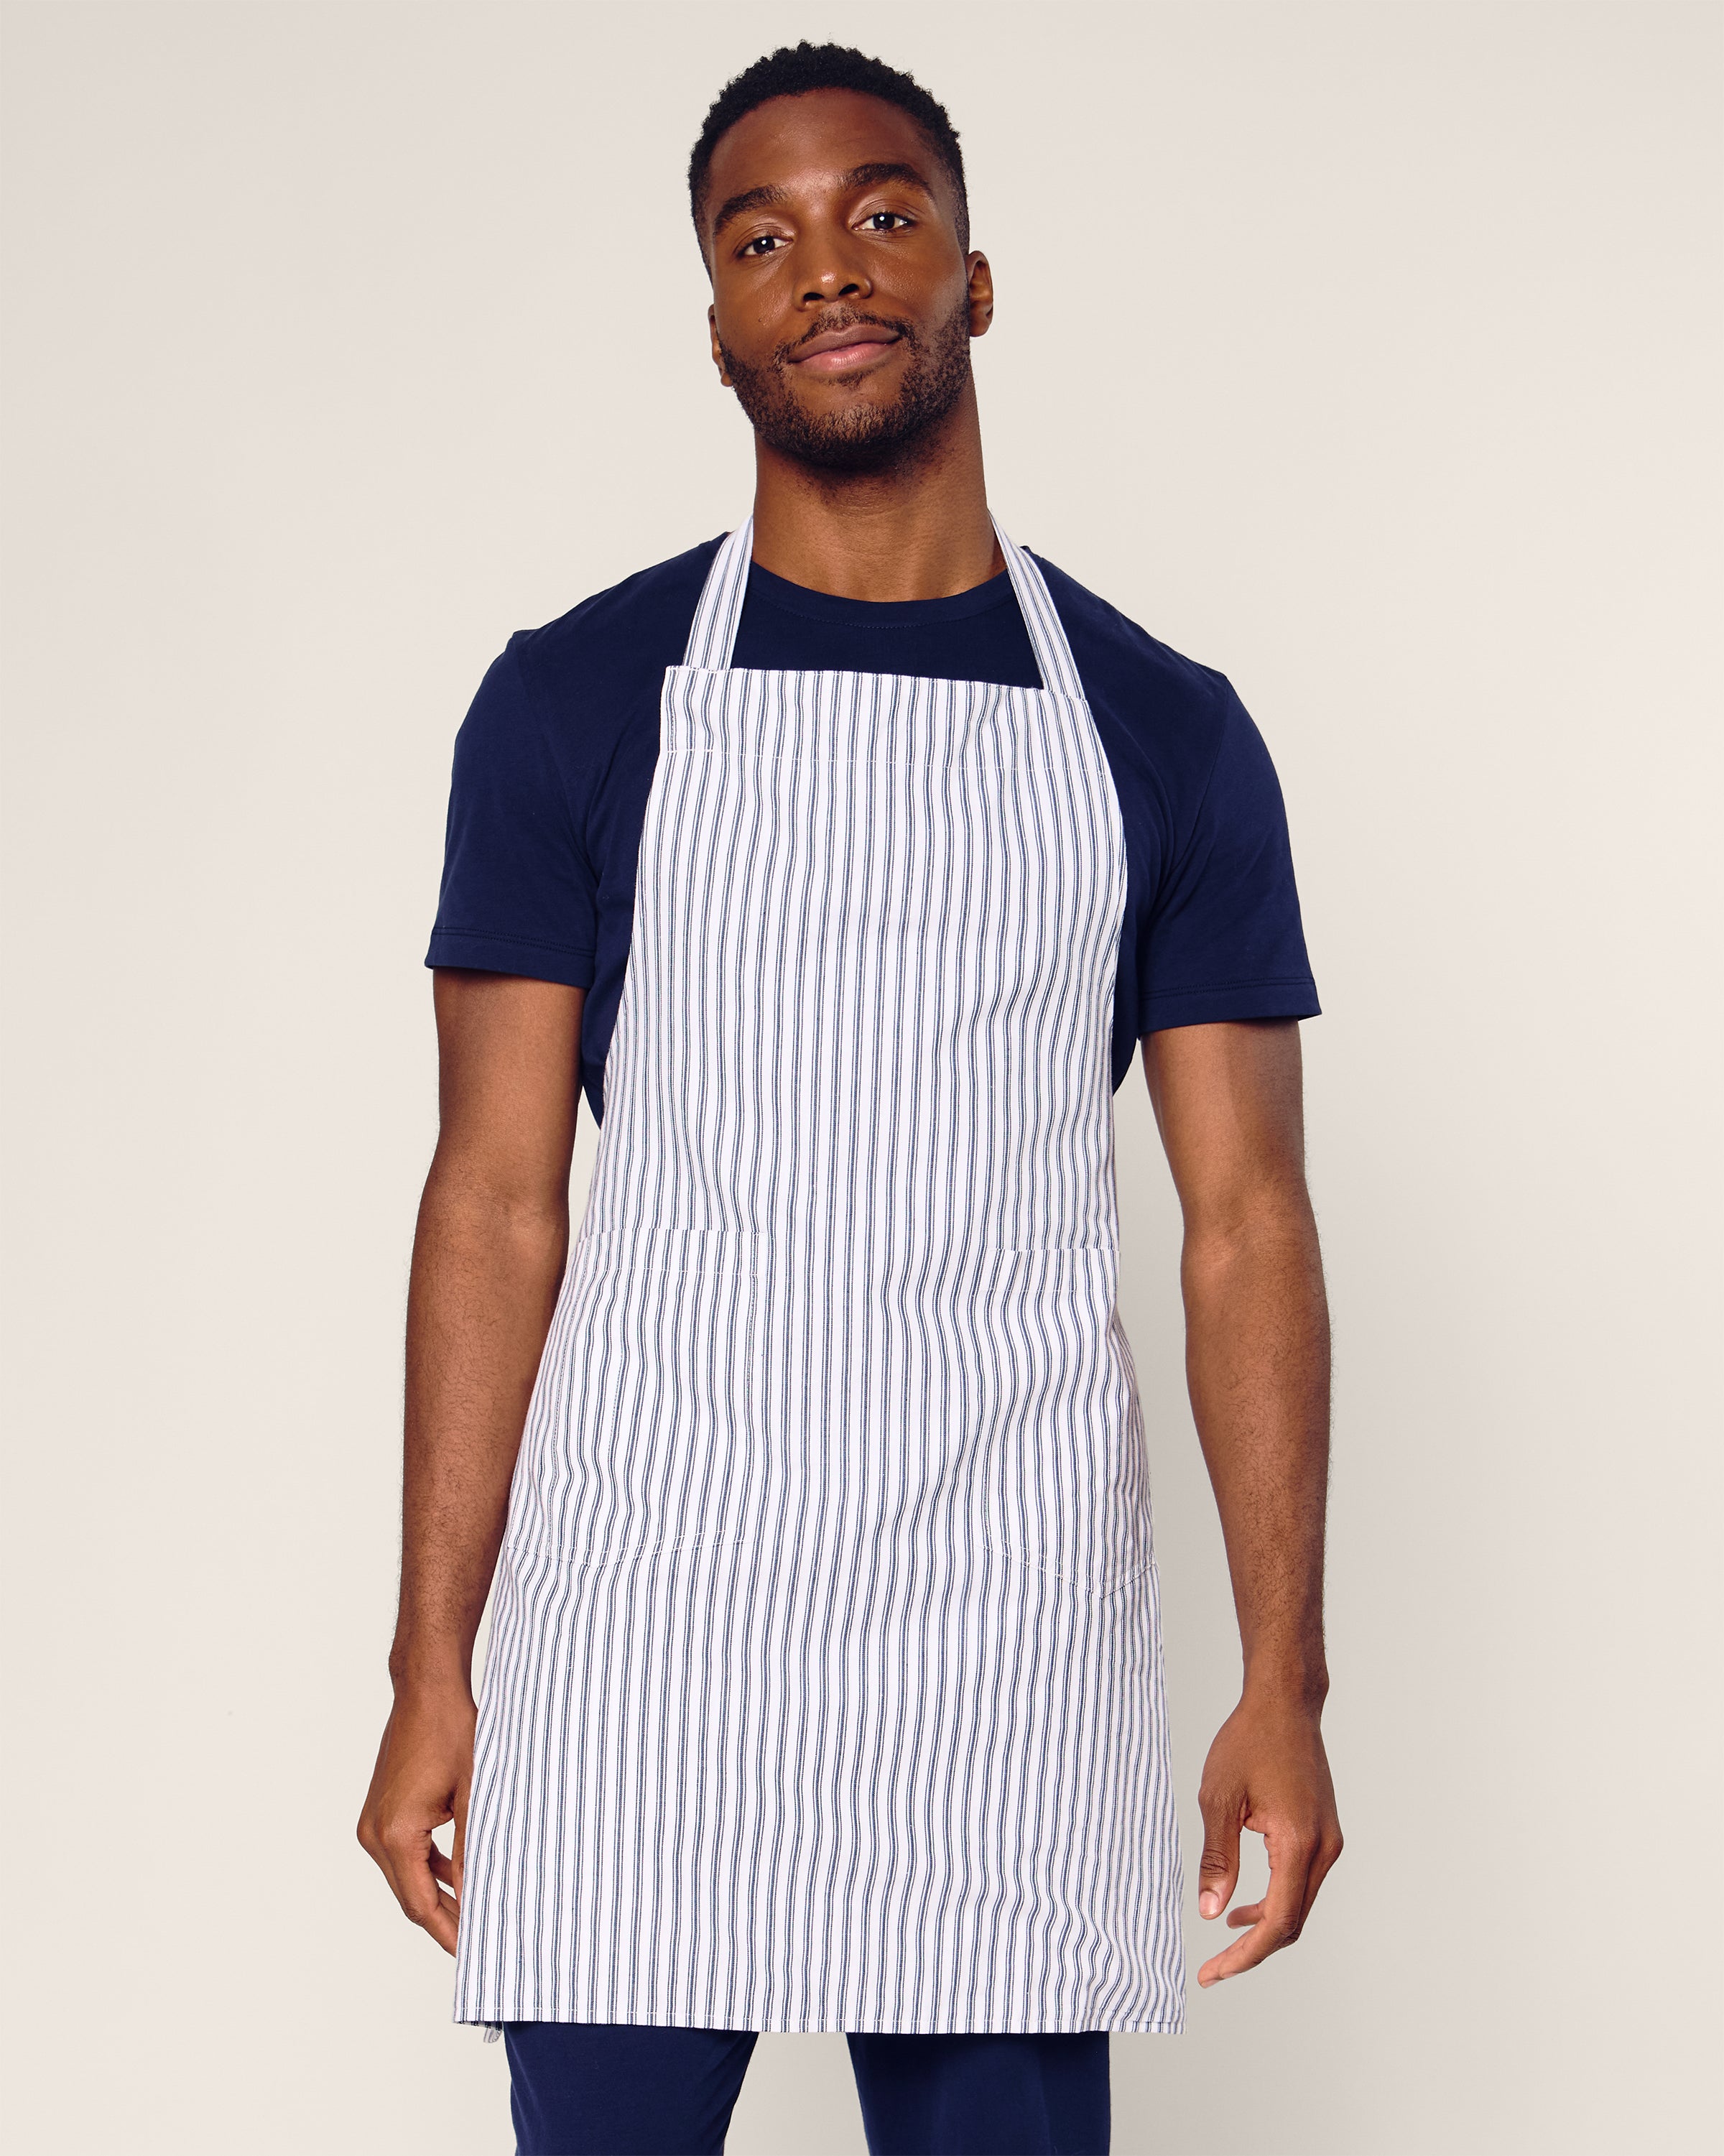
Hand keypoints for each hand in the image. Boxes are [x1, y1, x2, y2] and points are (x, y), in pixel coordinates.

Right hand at [356, 1682, 475, 1955]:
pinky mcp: (380, 1813)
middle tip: (479, 1942)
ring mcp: (373, 1824)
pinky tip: (457, 1876)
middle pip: (411, 1896)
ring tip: (473, 1914)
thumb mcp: (472, 1794)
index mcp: (396, 1835)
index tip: (473, 1953)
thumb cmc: (452, 1732)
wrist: (427, 1691)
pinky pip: (404, 1854)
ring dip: (437, 1895)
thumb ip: (471, 1850)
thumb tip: (476, 1895)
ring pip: (407, 1877)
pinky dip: (429, 1868)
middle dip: (445, 1920)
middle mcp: (375, 1835)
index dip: (448, 1933)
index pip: (421, 1905)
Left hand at [1194, 1690, 1341, 1987]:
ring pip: (1299, 1906)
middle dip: (1253, 1951)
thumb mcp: (1219, 1798)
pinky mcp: (1324, 1834)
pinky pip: (1302, 1883)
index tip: (1212, 1974)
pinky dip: (1275, 1901)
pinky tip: (1244, 1904)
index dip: (1245, 1955)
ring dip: (1264, 1927)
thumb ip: (1217, 1858)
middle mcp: (1324, 1849)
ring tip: (1224, 1937)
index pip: (1277, 1922)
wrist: (1285, 1704)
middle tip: (1213, 1969)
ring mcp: (1329, 1842)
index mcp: (1299, 1843)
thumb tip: (1210, 1911)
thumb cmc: (1249, 1741)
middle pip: (1292, 1923)